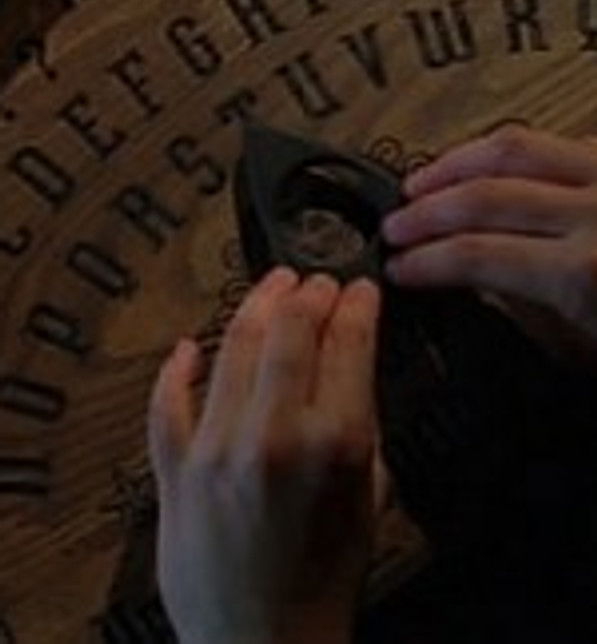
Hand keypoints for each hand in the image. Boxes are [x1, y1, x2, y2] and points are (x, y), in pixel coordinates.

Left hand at [148, 268, 381, 643]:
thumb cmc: (326, 579)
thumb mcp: (369, 499)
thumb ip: (362, 429)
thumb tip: (348, 370)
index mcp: (336, 444)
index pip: (348, 343)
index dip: (357, 304)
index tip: (360, 288)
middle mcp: (274, 436)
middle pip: (289, 331)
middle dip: (308, 293)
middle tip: (315, 280)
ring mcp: (217, 450)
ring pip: (233, 348)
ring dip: (254, 306)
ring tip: (271, 286)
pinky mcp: (174, 472)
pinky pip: (167, 403)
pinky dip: (176, 368)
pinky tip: (189, 345)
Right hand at [382, 124, 596, 368]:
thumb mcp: (588, 348)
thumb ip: (531, 313)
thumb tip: (477, 287)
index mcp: (584, 273)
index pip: (477, 254)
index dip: (426, 260)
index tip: (399, 268)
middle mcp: (596, 213)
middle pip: (484, 195)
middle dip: (426, 211)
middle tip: (395, 225)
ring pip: (513, 146)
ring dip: (456, 163)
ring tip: (422, 181)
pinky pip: (551, 139)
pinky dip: (506, 150)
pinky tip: (486, 163)